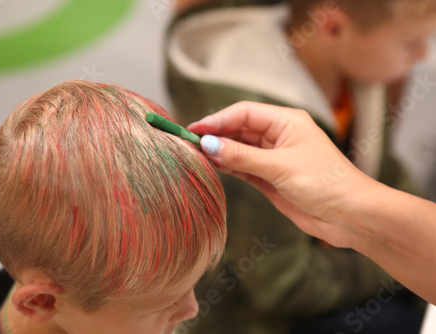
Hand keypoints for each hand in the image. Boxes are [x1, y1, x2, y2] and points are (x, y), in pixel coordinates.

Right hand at [188, 102, 371, 247]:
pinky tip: (214, 165)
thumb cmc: (324, 182)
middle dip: (216, 134)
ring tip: (197, 154)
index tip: (195, 129)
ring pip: (240, 148)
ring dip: (220, 151)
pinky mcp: (271, 177)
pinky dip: (229, 166)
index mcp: (286, 122)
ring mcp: (274, 157)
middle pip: (240, 129)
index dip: (218, 120)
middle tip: (190, 142)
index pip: (245, 113)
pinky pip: (244, 166)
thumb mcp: (279, 166)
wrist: (348, 215)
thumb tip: (208, 144)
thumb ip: (242, 156)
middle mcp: (279, 136)